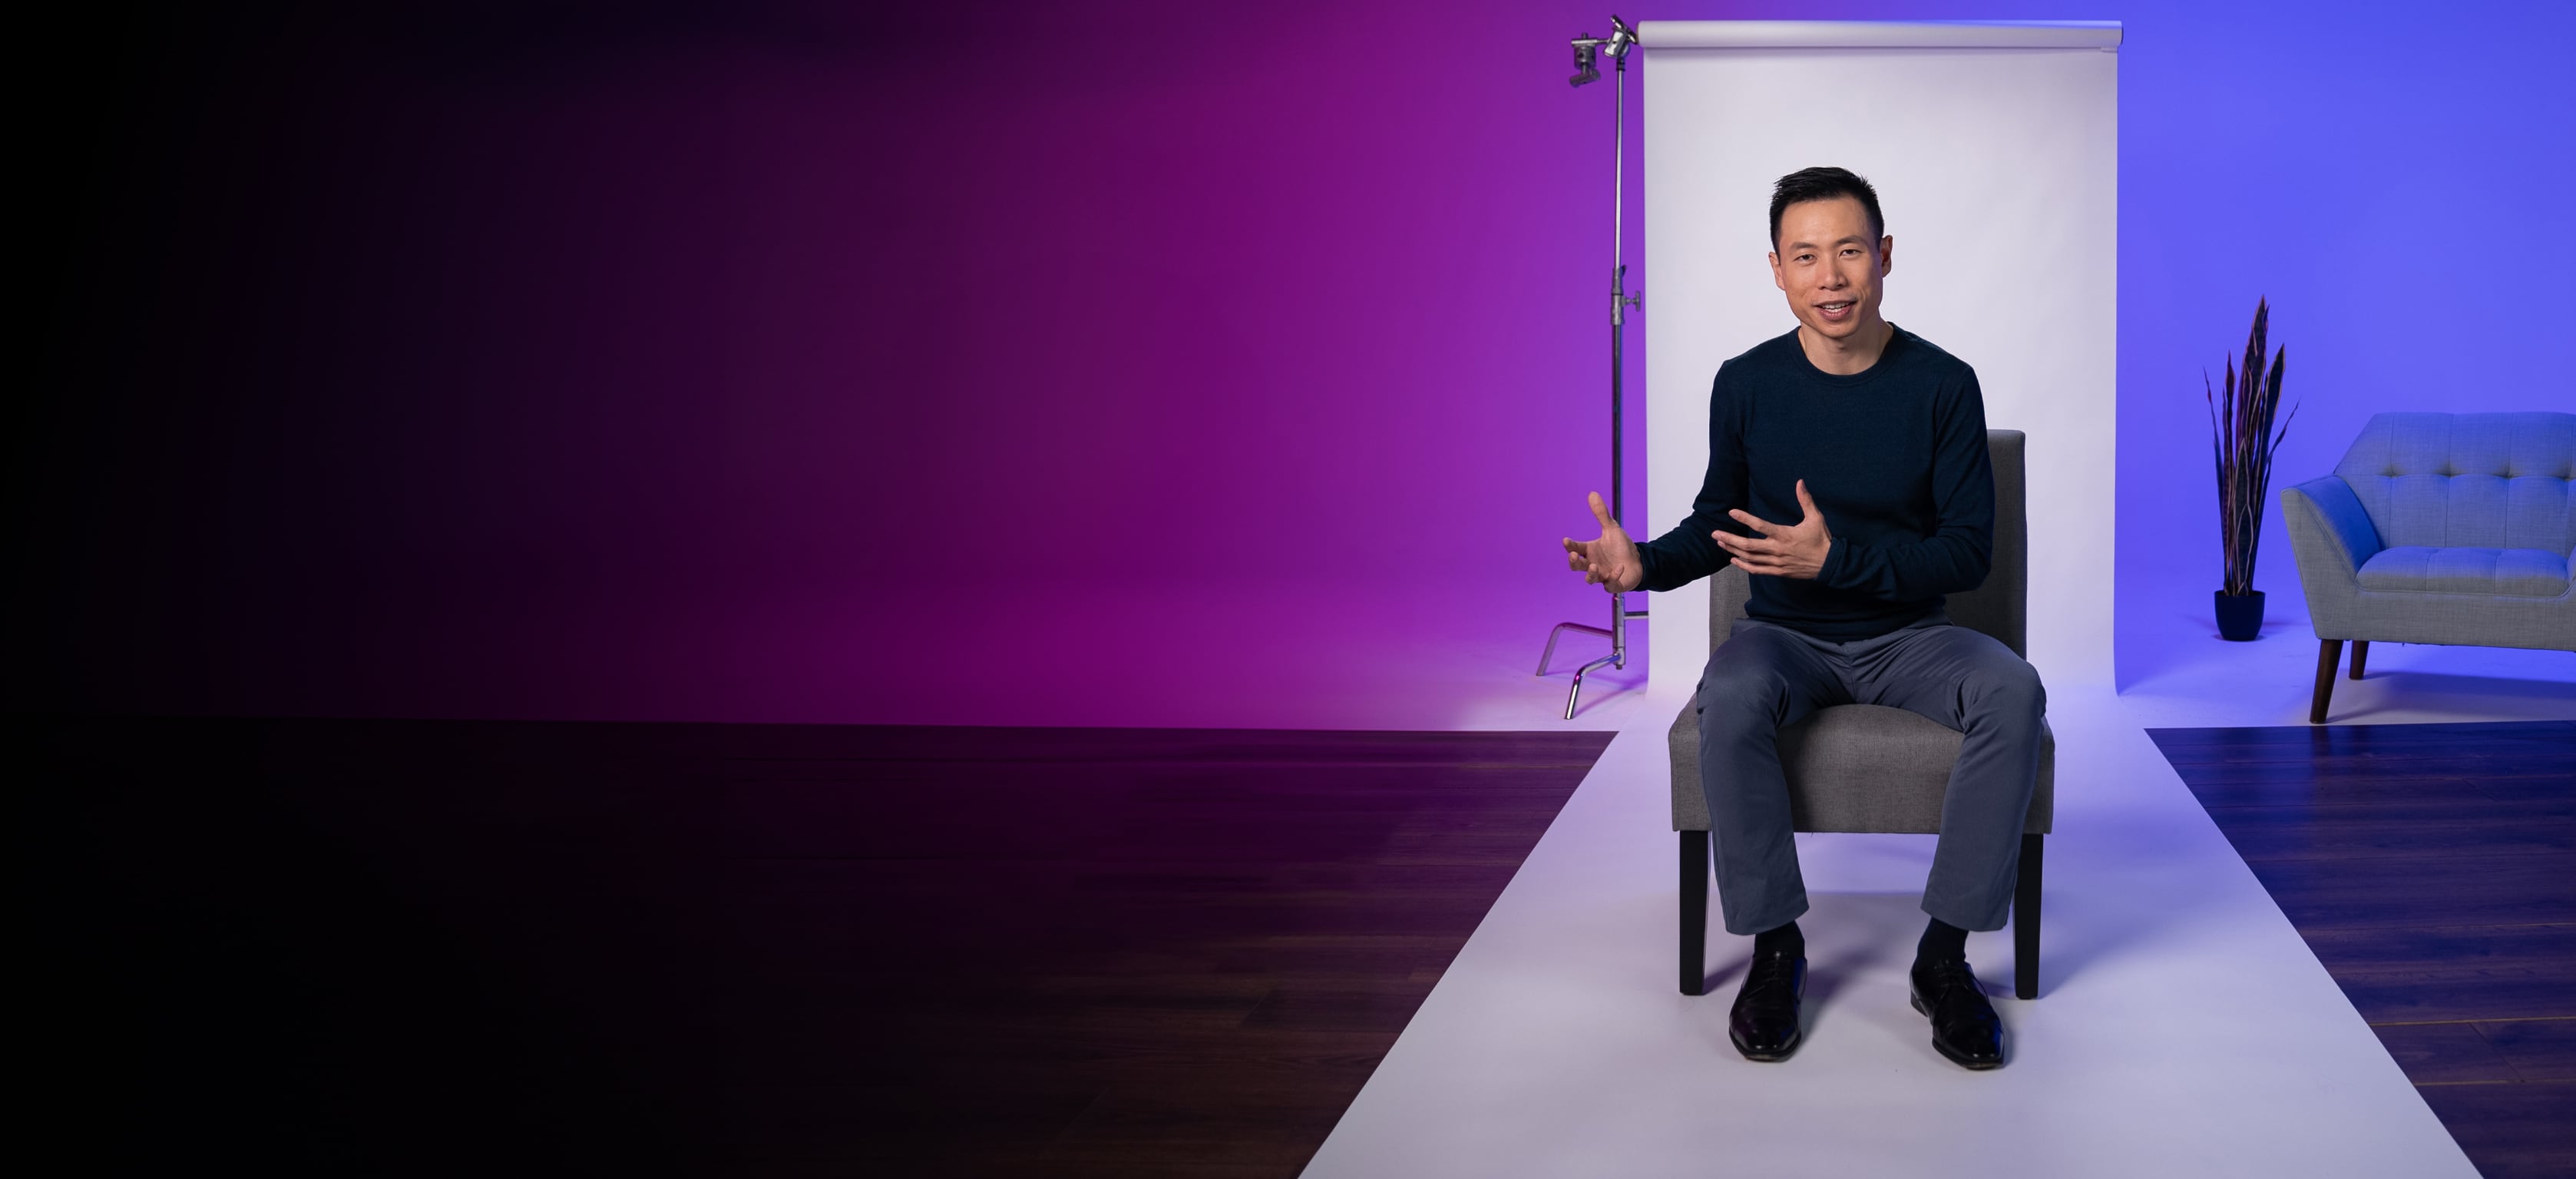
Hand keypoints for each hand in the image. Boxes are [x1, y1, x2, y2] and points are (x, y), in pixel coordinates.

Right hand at [1562, 491, 1641, 592]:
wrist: (1638, 561)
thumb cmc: (1621, 547)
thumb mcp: (1611, 528)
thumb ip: (1601, 514)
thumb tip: (1592, 493)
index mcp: (1590, 551)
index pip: (1576, 548)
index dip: (1570, 545)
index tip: (1566, 540)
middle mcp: (1593, 564)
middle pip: (1577, 566)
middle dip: (1574, 562)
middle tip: (1574, 556)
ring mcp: (1602, 575)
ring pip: (1590, 579)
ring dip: (1590, 574)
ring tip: (1593, 566)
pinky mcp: (1613, 584)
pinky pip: (1609, 584)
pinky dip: (1613, 577)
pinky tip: (1619, 568)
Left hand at [1716, 479, 1833, 578]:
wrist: (1830, 564)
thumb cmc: (1822, 539)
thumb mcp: (1815, 518)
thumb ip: (1805, 500)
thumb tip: (1800, 482)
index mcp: (1785, 535)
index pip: (1760, 526)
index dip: (1744, 519)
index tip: (1732, 512)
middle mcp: (1777, 550)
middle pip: (1748, 545)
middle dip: (1729, 538)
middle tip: (1714, 533)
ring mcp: (1776, 562)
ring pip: (1749, 558)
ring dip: (1733, 550)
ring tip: (1720, 542)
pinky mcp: (1778, 571)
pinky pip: (1757, 570)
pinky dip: (1743, 565)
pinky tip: (1734, 559)